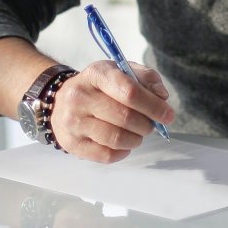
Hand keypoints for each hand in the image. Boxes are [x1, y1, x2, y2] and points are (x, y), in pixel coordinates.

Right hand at [49, 61, 174, 161]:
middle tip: (151, 125)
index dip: (153, 105)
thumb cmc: (98, 88)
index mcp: (96, 74)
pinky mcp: (72, 144)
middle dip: (147, 124)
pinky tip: (124, 144)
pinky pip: (106, 155)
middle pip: (125, 117)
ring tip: (137, 134)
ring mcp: (73, 122)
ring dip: (136, 139)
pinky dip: (123, 152)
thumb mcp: (121, 72)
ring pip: (116, 138)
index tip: (167, 115)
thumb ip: (146, 79)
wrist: (60, 103)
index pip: (130, 91)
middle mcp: (80, 97)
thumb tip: (162, 97)